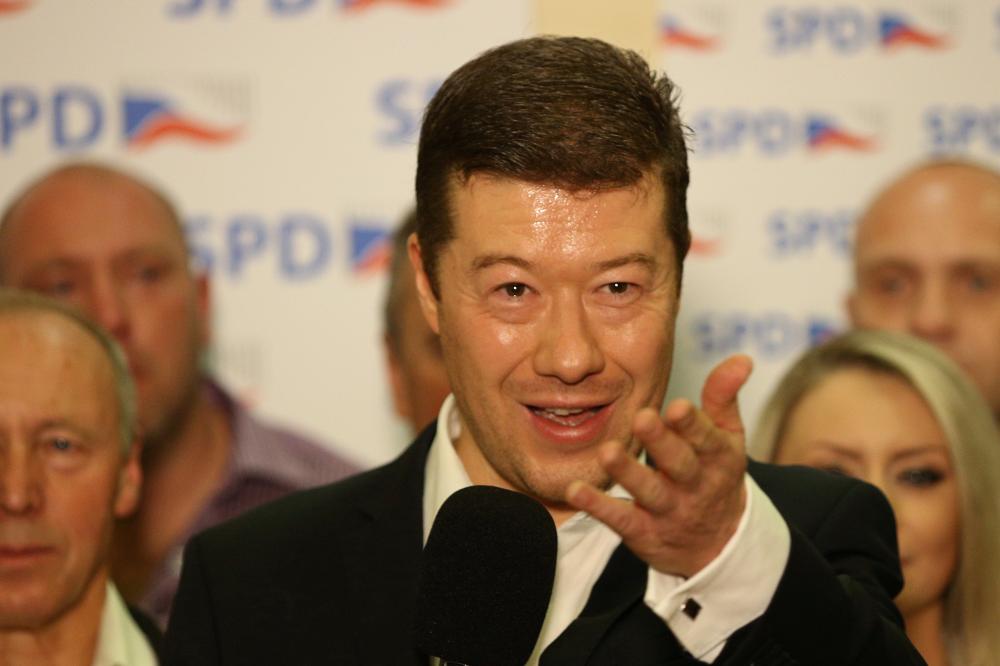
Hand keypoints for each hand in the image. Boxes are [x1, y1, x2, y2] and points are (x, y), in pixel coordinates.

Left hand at [566, 354, 752, 577]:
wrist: (719, 544)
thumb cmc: (715, 474)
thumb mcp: (727, 437)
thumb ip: (724, 397)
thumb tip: (741, 358)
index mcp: (718, 458)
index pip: (707, 439)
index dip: (693, 424)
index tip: (678, 406)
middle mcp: (695, 485)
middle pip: (679, 464)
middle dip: (662, 442)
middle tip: (642, 418)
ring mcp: (669, 510)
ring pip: (649, 491)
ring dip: (627, 473)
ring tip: (606, 452)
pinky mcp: (644, 532)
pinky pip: (621, 519)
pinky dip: (598, 507)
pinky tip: (576, 490)